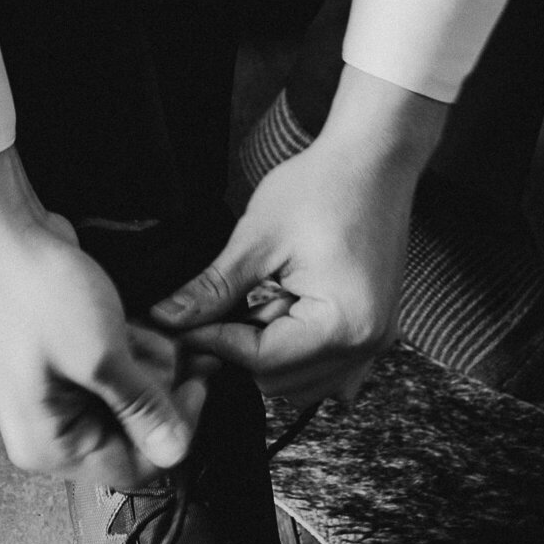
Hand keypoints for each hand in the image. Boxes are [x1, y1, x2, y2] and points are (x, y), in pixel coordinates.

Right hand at [0, 147, 208, 483]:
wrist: (2, 234)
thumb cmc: (40, 296)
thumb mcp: (102, 358)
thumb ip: (143, 409)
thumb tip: (176, 452)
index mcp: (50, 444)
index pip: (135, 468)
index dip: (174, 431)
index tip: (197, 385)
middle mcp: (50, 428)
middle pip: (133, 432)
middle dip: (158, 387)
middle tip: (165, 344)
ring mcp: (56, 393)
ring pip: (130, 397)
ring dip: (147, 361)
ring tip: (138, 325)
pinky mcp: (64, 362)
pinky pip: (115, 370)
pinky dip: (131, 346)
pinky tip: (126, 319)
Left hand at [149, 67, 446, 402]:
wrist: (373, 160)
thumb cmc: (323, 186)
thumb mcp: (257, 238)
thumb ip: (213, 288)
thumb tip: (168, 318)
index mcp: (343, 324)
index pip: (262, 360)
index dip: (213, 343)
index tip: (179, 326)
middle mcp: (366, 343)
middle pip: (281, 381)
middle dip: (239, 352)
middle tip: (207, 315)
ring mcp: (375, 340)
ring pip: (304, 384)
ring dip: (268, 356)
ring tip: (248, 307)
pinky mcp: (373, 328)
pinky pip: (330, 370)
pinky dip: (298, 356)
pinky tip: (279, 317)